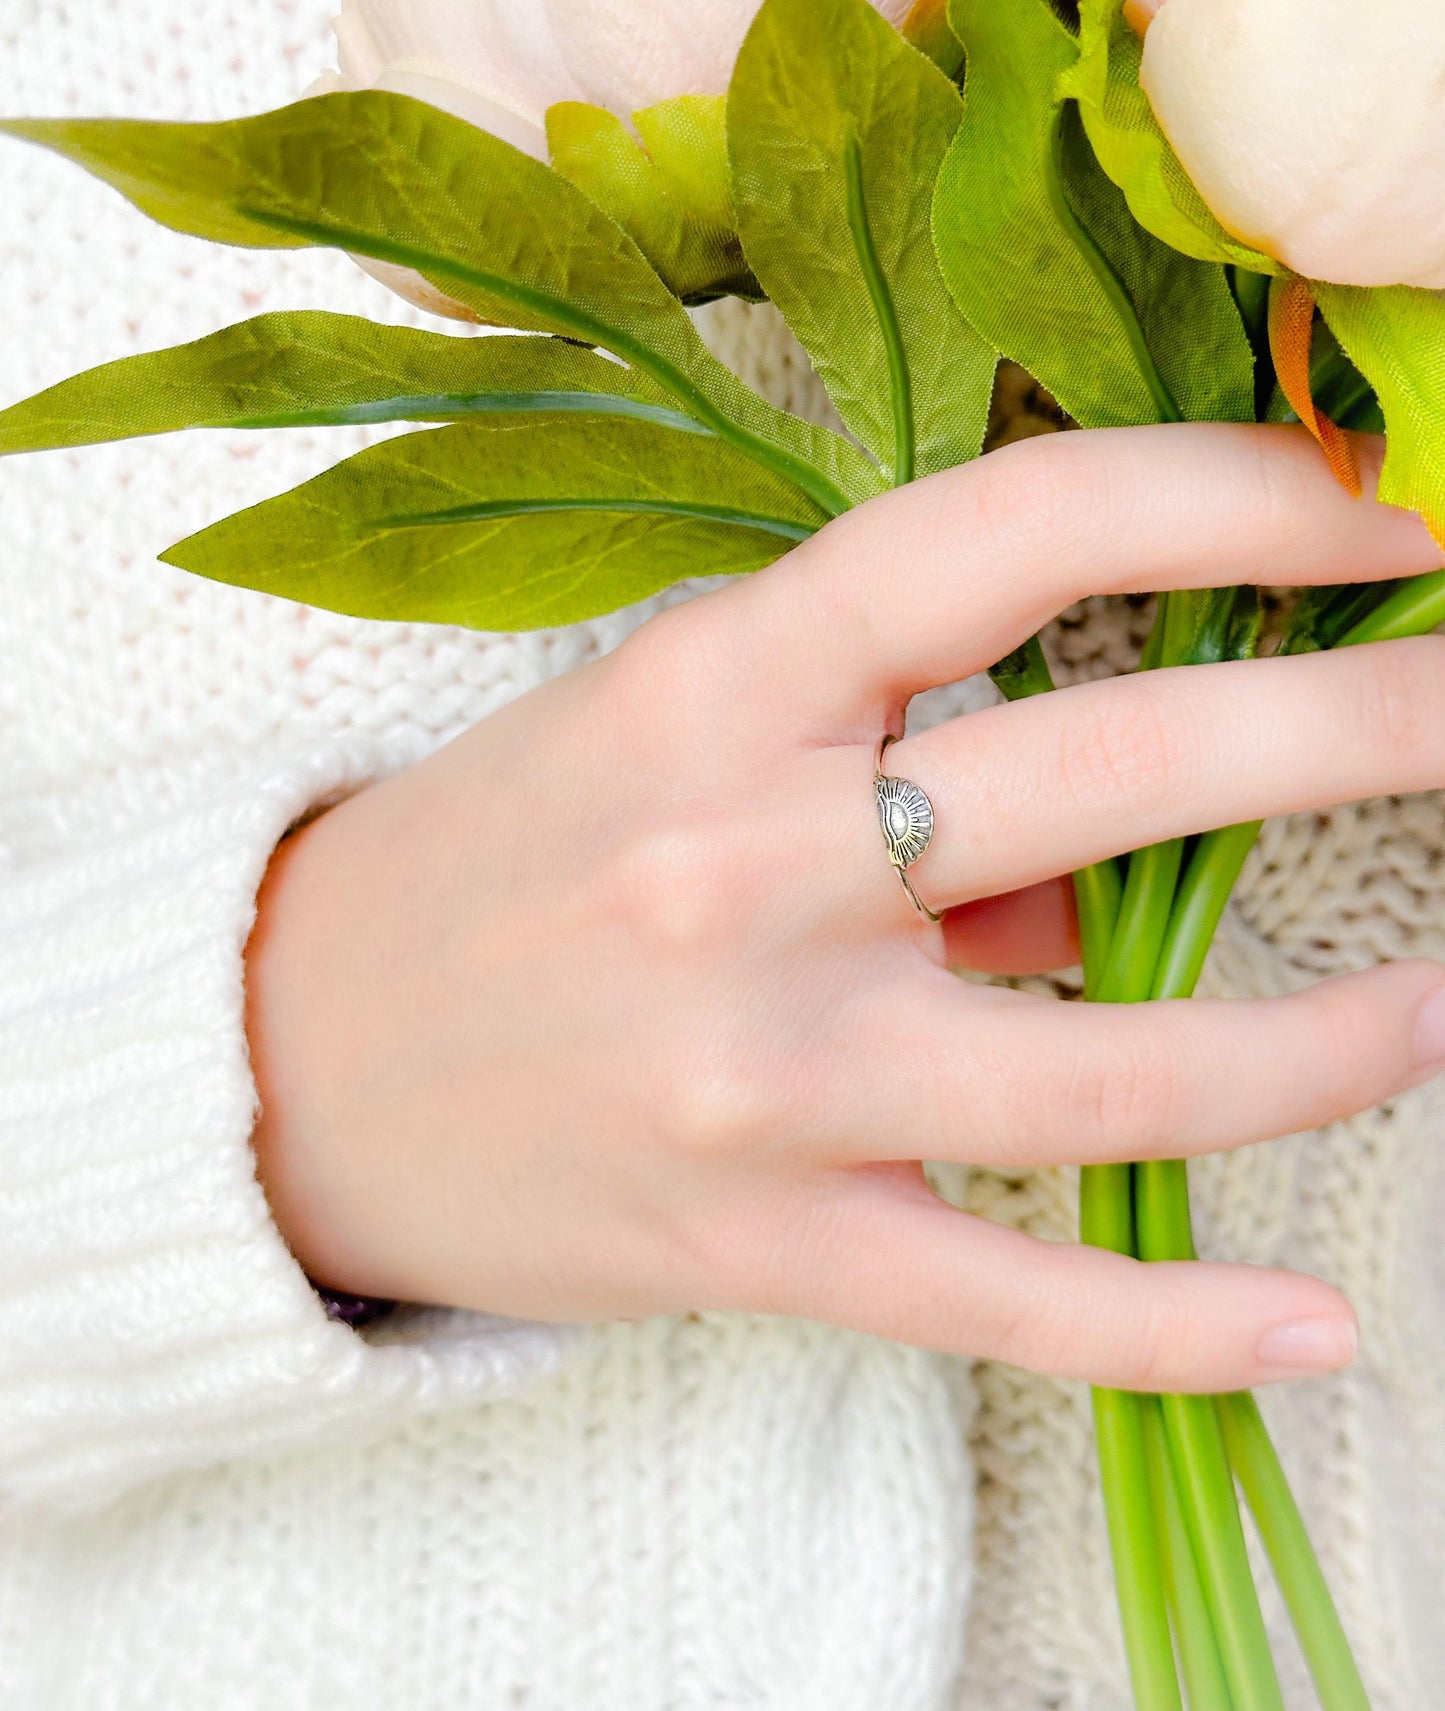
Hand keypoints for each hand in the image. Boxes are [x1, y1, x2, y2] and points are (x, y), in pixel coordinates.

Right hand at [246, 423, 1444, 1392]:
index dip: (1226, 493)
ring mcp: (766, 1074)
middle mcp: (746, 865)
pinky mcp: (766, 1244)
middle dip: (1363, 726)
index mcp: (715, 686)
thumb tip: (1103, 871)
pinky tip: (1319, 1323)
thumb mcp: (660, 736)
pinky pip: (1013, 1302)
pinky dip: (1183, 1325)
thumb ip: (886, 761)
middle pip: (1121, 775)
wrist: (283, 1063)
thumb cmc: (494, 861)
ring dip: (1335, 1034)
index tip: (1371, 496)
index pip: (1008, 537)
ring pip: (1121, 1066)